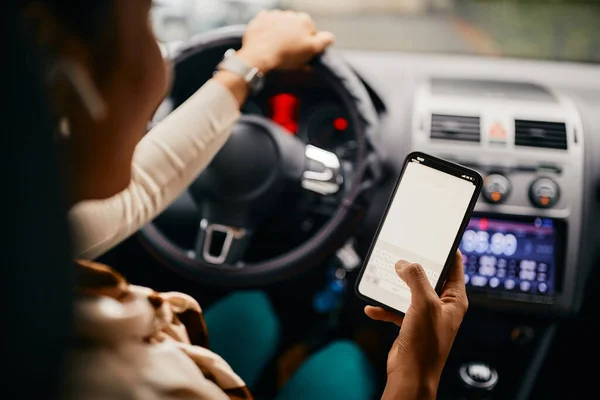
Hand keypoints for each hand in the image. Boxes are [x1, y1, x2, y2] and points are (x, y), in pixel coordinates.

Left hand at [238, 10, 334, 72]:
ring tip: (277, 47)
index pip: (311, 32)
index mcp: (305, 20)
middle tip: (289, 51)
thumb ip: (324, 41)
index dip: (308, 43)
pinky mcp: (260, 19)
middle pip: (296, 27)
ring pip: (282, 25)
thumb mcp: (311, 50)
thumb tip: (330, 37)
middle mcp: (290, 14)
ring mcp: (274, 15)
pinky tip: (267, 41)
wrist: (259, 55)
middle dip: (294, 36)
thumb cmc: (286, 55)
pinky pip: (267, 23)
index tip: (302, 52)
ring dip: (281, 33)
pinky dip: (268, 30)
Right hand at [365, 251, 467, 399]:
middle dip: (413, 267)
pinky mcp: (410, 325)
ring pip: (409, 291)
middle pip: (428, 277)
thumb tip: (405, 264)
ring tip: (383, 277)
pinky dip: (384, 307)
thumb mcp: (423, 303)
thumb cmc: (426, 344)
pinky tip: (373, 307)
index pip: (454, 267)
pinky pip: (396, 309)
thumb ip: (415, 279)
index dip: (446, 250)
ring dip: (395, 286)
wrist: (410, 375)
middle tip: (401, 253)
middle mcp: (441, 306)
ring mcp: (425, 315)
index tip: (434, 237)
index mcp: (454, 299)